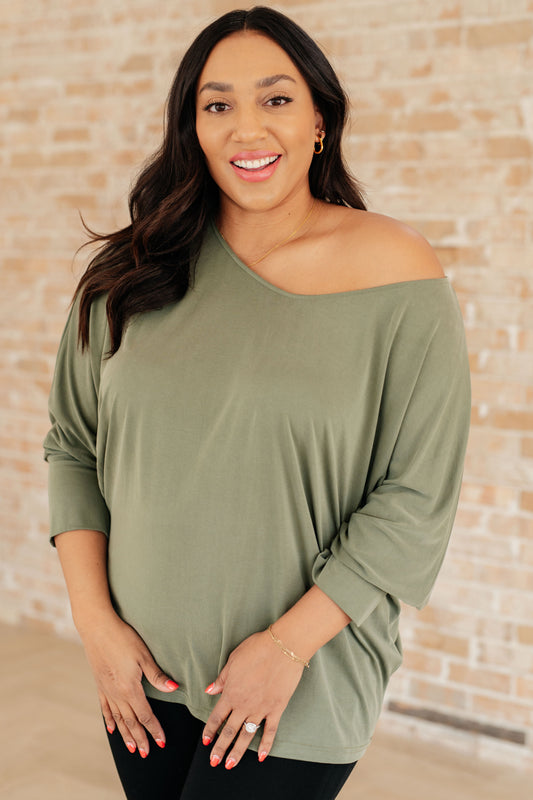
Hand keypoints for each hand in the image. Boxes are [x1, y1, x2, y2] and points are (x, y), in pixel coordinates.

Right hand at [79, 612, 178, 756]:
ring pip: (117, 718)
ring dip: (126, 735)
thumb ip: (157, 676)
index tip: (161, 742)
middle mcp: (117, 694)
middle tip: (147, 753)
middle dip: (140, 738)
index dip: (154, 729)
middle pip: (131, 722)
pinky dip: (109, 721)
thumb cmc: (123, 638)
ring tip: (131, 749)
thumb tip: (175, 689)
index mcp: (130, 689)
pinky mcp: (100, 684)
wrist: (97, 627)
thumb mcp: (144, 656)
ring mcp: (106, 690)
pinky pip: (105, 708)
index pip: (145, 715)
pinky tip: (112, 729)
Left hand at [202, 630, 304, 768]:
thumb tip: (210, 689)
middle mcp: (244, 704)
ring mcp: (261, 708)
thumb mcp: (233, 660)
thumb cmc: (257, 649)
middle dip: (220, 748)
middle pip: (229, 731)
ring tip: (230, 764)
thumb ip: (222, 679)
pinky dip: (265, 744)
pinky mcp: (277, 708)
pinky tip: (261, 756)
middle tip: (214, 762)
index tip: (206, 741)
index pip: (217, 716)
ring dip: (237, 751)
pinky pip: (270, 731)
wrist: (283, 647)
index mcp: (231, 692)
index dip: (210, 730)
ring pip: (246, 735)